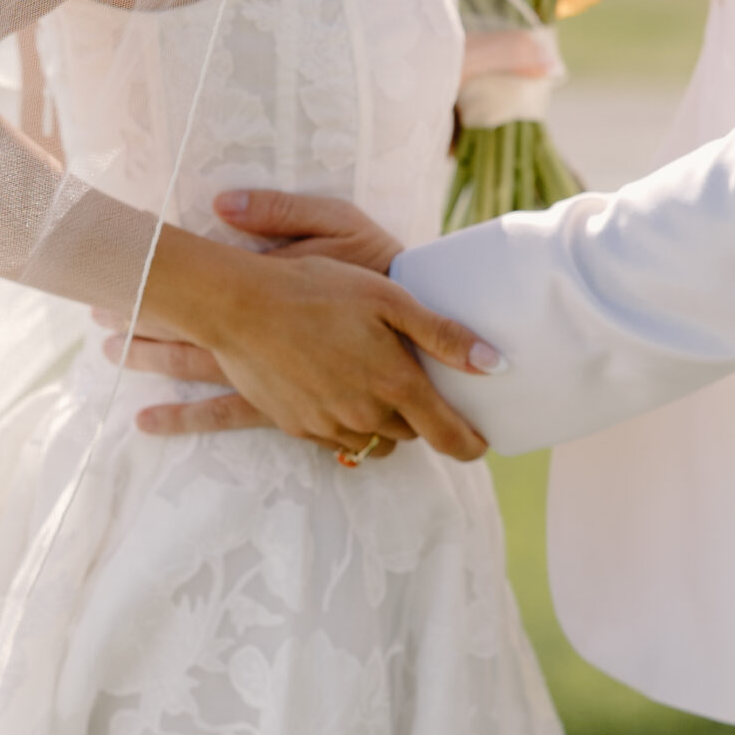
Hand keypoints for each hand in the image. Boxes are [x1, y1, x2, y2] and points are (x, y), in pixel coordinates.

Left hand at [95, 191, 410, 433]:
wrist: (434, 317)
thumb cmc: (383, 265)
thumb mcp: (340, 224)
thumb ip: (281, 212)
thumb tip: (220, 203)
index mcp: (268, 301)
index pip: (196, 297)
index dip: (150, 292)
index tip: (106, 283)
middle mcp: (264, 348)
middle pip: (189, 342)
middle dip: (142, 330)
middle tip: (95, 320)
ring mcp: (277, 384)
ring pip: (201, 379)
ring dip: (155, 368)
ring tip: (110, 354)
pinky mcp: (294, 408)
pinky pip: (231, 418)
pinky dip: (188, 419)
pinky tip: (148, 423)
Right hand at [128, 233, 503, 461]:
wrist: (240, 307)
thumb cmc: (316, 290)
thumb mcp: (387, 299)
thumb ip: (443, 335)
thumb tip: (495, 364)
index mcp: (394, 382)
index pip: (447, 434)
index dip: (470, 444)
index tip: (480, 444)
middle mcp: (365, 412)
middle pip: (410, 434)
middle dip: (420, 418)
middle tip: (418, 390)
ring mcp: (328, 424)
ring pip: (373, 439)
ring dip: (383, 421)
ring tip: (374, 387)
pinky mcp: (296, 427)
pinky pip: (336, 439)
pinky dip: (347, 423)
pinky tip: (336, 391)